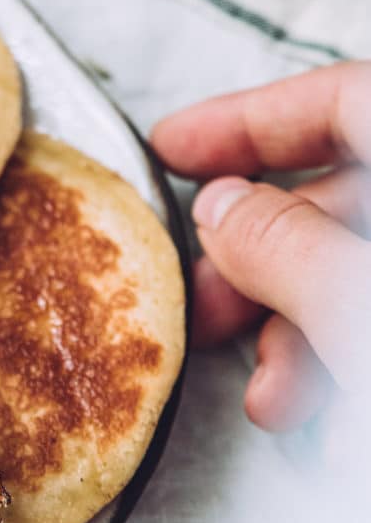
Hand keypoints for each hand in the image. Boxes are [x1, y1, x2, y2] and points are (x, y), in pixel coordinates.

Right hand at [152, 63, 370, 430]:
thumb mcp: (359, 303)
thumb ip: (284, 248)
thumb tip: (222, 210)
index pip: (344, 97)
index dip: (250, 118)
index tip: (171, 150)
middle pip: (347, 195)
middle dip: (262, 259)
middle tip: (196, 302)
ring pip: (360, 270)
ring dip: (301, 330)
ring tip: (268, 399)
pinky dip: (347, 361)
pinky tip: (324, 425)